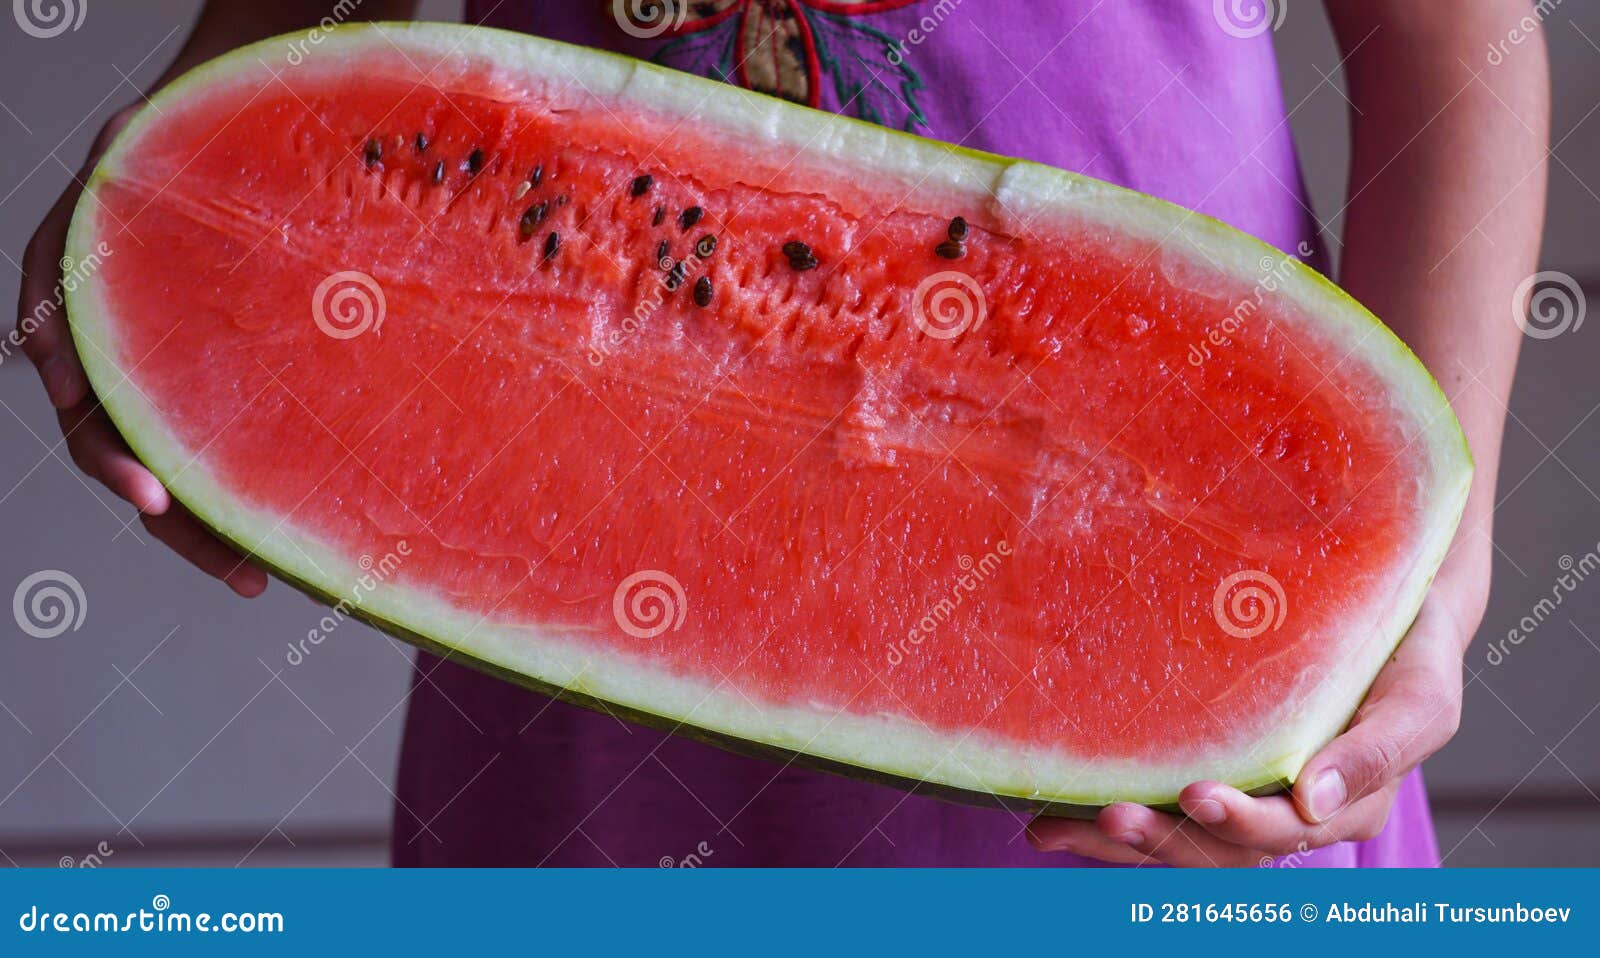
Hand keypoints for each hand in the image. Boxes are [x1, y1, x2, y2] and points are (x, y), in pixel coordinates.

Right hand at [16, 104, 267, 596]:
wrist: (214, 134)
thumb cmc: (156, 155)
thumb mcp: (106, 183)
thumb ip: (59, 265)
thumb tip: (28, 353)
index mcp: (91, 338)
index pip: (95, 426)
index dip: (119, 467)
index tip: (154, 500)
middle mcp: (129, 371)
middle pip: (149, 474)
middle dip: (188, 529)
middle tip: (241, 573)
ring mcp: (173, 378)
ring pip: (188, 471)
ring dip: (221, 529)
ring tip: (265, 574)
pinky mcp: (226, 377)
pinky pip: (233, 440)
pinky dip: (250, 486)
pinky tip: (287, 529)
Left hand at [1028, 583, 1478, 865]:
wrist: (1388, 607)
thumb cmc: (1408, 651)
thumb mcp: (1419, 698)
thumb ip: (1379, 751)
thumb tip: (1313, 802)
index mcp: (1340, 805)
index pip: (1283, 833)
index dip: (1240, 822)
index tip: (1195, 795)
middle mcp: (1286, 811)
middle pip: (1218, 848)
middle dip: (1162, 840)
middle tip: (1109, 815)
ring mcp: (1243, 792)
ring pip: (1177, 839)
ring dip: (1117, 842)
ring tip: (1054, 829)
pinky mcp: (1206, 767)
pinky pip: (1155, 807)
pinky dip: (1100, 818)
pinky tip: (1050, 814)